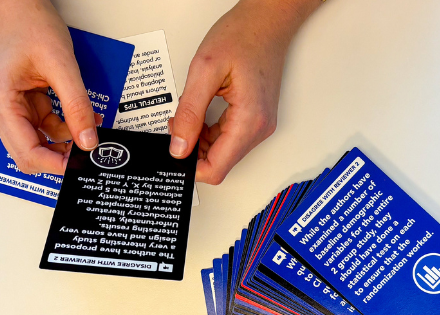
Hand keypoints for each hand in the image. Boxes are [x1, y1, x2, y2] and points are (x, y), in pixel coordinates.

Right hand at [0, 0, 99, 174]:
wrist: (20, 3)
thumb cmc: (28, 24)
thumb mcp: (61, 66)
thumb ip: (76, 106)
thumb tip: (88, 140)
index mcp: (1, 104)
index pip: (27, 153)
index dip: (55, 165)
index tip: (80, 165)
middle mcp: (2, 110)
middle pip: (30, 154)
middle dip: (60, 156)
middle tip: (87, 152)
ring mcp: (12, 108)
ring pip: (40, 142)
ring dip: (66, 140)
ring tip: (90, 128)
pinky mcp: (25, 103)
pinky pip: (45, 126)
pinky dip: (65, 125)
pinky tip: (82, 118)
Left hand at [169, 0, 320, 183]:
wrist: (267, 21)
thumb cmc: (243, 36)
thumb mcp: (204, 71)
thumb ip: (189, 112)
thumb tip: (178, 147)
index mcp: (249, 121)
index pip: (217, 168)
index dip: (191, 167)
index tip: (173, 152)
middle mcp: (259, 129)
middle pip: (220, 163)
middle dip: (192, 151)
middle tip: (176, 125)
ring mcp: (260, 125)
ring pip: (223, 152)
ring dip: (200, 141)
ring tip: (187, 115)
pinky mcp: (256, 119)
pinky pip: (229, 139)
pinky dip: (210, 132)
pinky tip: (200, 114)